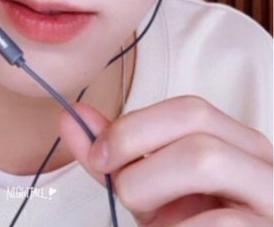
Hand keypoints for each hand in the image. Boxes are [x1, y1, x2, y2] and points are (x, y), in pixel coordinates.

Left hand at [59, 96, 272, 225]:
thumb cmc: (188, 226)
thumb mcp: (152, 188)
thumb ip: (116, 153)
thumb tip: (70, 115)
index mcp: (238, 144)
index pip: (190, 109)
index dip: (134, 127)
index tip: (98, 155)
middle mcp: (263, 165)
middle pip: (196, 128)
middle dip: (141, 158)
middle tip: (123, 192)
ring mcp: (272, 202)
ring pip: (203, 161)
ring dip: (154, 193)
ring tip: (154, 223)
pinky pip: (215, 222)